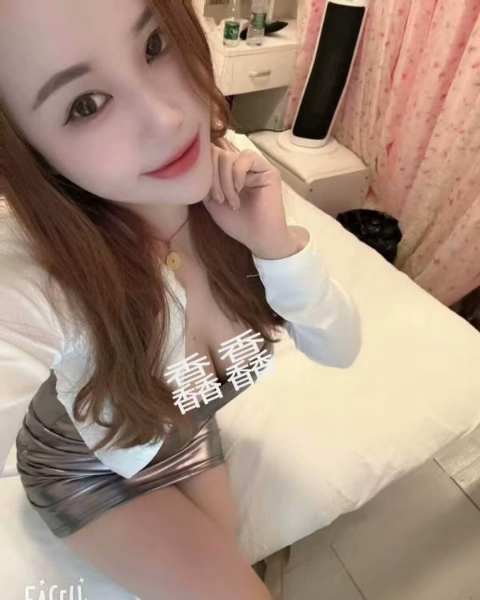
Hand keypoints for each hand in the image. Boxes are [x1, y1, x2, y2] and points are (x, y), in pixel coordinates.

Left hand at [202, 141, 302, 258]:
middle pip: (216, 154)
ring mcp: (254, 167)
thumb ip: (204, 181)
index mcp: (226, 173)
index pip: (208, 157)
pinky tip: (239, 189)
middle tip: (219, 200)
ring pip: (227, 156)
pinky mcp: (267, 169)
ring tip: (231, 201)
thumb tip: (193, 162)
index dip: (203, 173)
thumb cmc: (236, 223)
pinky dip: (237, 174)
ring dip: (225, 182)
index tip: (208, 197)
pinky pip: (246, 157)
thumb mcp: (211, 200)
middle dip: (213, 178)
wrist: (258, 237)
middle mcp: (239, 166)